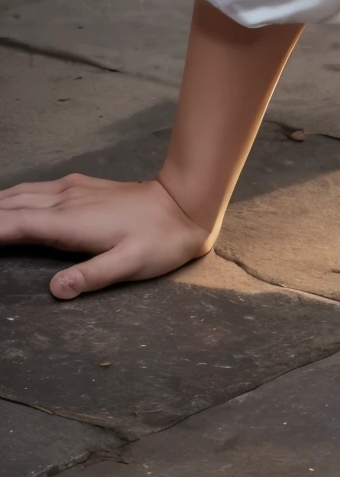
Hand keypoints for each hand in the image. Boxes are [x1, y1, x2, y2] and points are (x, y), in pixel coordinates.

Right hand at [0, 174, 214, 299]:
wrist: (185, 203)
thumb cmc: (159, 240)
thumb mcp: (130, 265)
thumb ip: (92, 276)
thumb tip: (55, 290)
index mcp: (68, 223)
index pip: (10, 226)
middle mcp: (63, 201)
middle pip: (6, 207)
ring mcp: (71, 190)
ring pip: (17, 194)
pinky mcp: (80, 186)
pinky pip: (33, 189)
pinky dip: (9, 197)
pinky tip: (6, 202)